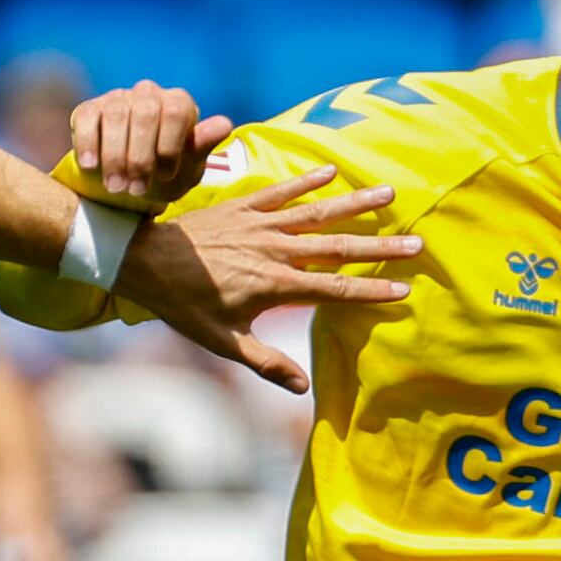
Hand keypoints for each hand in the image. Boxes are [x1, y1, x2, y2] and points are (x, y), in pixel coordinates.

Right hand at [71, 80, 226, 204]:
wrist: (129, 182)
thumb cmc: (165, 174)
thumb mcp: (187, 169)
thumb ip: (202, 147)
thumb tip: (224, 125)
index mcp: (178, 103)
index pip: (176, 112)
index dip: (170, 145)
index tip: (164, 176)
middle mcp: (149, 93)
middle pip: (146, 113)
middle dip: (140, 155)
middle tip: (136, 189)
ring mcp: (118, 98)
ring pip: (116, 115)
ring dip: (115, 155)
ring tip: (115, 186)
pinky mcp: (91, 109)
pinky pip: (87, 117)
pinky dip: (87, 142)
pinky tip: (91, 166)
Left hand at [116, 164, 418, 395]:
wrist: (145, 262)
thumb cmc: (183, 306)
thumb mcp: (223, 342)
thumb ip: (265, 362)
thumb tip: (300, 389)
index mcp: (275, 286)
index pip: (334, 290)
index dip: (371, 290)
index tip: (404, 288)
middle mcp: (274, 252)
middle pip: (338, 249)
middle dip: (380, 246)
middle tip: (416, 243)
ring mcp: (260, 226)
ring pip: (317, 213)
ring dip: (355, 202)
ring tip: (389, 192)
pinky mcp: (244, 207)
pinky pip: (281, 191)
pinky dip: (307, 180)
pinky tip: (332, 170)